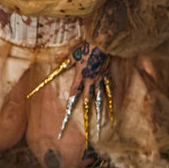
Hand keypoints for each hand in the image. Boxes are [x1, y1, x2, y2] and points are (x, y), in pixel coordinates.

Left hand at [26, 41, 113, 156]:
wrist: (102, 43)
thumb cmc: (87, 47)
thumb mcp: (73, 53)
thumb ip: (65, 59)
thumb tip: (55, 59)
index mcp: (81, 75)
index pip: (74, 91)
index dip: (71, 100)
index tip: (67, 112)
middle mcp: (90, 80)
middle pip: (87, 97)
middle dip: (85, 110)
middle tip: (85, 124)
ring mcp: (99, 79)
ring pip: (99, 96)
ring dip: (99, 110)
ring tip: (100, 123)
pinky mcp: (106, 75)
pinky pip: (108, 88)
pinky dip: (110, 97)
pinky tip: (112, 106)